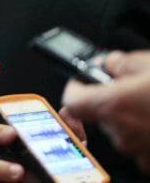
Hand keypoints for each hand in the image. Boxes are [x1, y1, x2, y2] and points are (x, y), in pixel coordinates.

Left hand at [62, 50, 149, 172]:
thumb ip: (120, 62)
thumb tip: (108, 64)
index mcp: (113, 106)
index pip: (73, 100)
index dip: (77, 85)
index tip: (85, 78)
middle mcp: (122, 134)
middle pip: (102, 115)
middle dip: (113, 98)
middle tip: (136, 86)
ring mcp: (141, 153)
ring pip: (125, 130)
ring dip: (134, 116)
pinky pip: (144, 145)